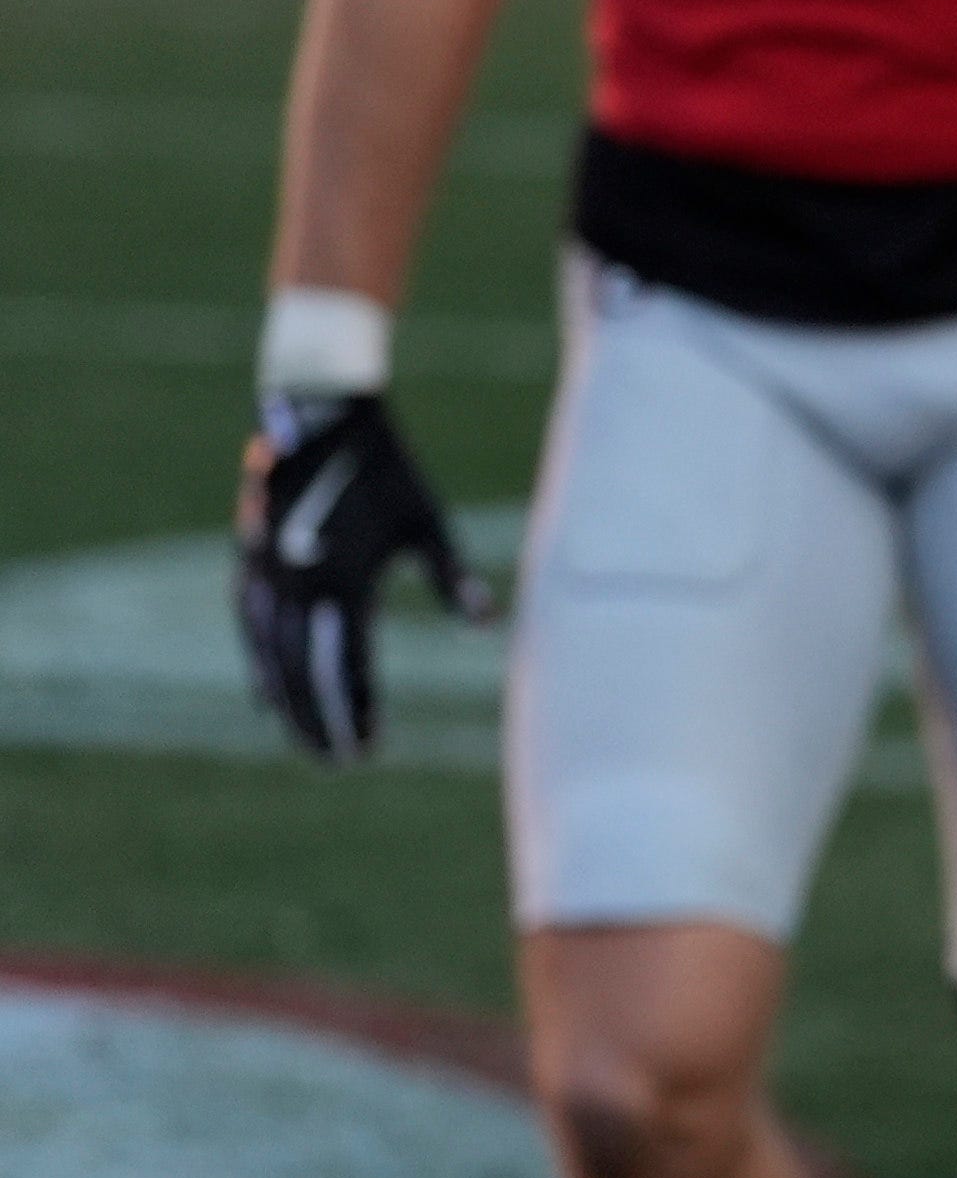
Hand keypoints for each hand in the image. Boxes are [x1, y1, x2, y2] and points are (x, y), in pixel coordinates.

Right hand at [234, 392, 492, 761]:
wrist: (323, 416)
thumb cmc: (387, 470)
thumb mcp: (427, 521)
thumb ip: (452, 577)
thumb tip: (487, 626)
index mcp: (342, 581)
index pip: (346, 664)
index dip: (358, 710)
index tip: (371, 747)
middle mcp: (295, 585)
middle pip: (301, 672)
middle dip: (319, 721)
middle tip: (337, 762)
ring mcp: (265, 574)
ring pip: (267, 656)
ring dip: (285, 702)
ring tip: (302, 740)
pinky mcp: (249, 560)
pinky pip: (248, 628)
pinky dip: (258, 665)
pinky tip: (266, 694)